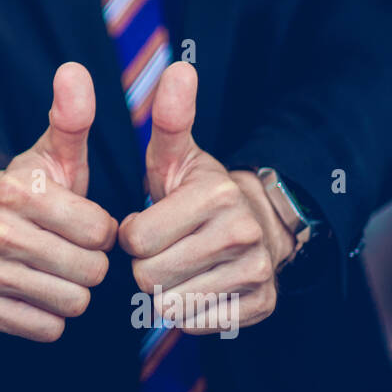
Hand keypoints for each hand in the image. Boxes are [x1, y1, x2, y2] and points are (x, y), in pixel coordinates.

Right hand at [0, 63, 116, 341]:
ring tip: (61, 269)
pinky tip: (42, 292)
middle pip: (89, 271)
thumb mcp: (59, 153)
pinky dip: (54, 316)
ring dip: (76, 290)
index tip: (87, 221)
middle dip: (93, 263)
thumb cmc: (40, 190)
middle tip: (75, 249)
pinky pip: (48, 328)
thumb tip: (73, 70)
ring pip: (71, 303)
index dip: (104, 230)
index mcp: (17, 190)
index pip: (100, 232)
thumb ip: (72, 116)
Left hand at [117, 61, 293, 333]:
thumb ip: (169, 119)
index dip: (132, 234)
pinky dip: (187, 309)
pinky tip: (197, 285)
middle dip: (145, 264)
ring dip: (164, 289)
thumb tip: (180, 68)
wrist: (258, 227)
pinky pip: (195, 323)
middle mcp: (242, 234)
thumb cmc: (199, 193)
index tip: (147, 223)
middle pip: (149, 275)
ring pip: (169, 303)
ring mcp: (255, 273)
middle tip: (163, 247)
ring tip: (178, 265)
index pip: (135, 239)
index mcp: (217, 195)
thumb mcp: (177, 156)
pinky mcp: (259, 306)